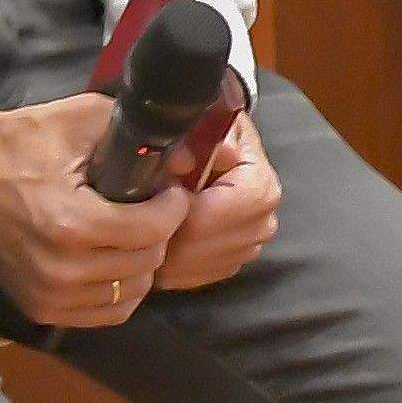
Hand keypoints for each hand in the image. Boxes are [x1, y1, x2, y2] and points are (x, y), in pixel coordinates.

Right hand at [0, 95, 192, 330]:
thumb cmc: (21, 143)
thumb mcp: (80, 121)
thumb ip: (139, 137)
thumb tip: (189, 160)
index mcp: (72, 224)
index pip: (155, 230)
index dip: (173, 207)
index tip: (168, 190)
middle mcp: (62, 270)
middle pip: (148, 262)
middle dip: (159, 233)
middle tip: (151, 209)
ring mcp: (50, 296)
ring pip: (133, 292)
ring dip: (141, 263)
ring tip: (131, 234)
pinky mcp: (41, 309)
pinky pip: (107, 313)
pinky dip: (119, 290)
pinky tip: (113, 261)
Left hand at [157, 108, 282, 292]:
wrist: (218, 153)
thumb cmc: (208, 138)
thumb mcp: (202, 124)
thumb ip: (194, 138)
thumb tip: (182, 159)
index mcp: (261, 186)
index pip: (222, 213)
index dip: (184, 211)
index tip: (154, 201)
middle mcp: (263, 222)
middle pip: (207, 246)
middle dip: (169, 235)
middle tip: (138, 220)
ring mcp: (249, 248)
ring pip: (197, 267)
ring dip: (166, 254)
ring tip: (144, 230)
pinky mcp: (231, 265)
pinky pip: (195, 279)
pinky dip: (171, 267)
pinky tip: (158, 245)